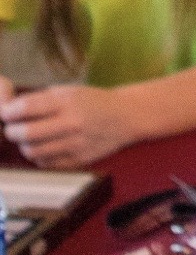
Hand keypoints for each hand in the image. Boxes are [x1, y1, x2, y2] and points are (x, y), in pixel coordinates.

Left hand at [0, 83, 137, 168]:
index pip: (27, 107)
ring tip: (27, 138)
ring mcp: (74, 144)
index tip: (5, 112)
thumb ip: (41, 99)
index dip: (9, 111)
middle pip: (26, 133)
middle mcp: (71, 123)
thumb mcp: (69, 91)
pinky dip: (38, 157)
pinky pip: (46, 163)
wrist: (125, 117)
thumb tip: (9, 108)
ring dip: (24, 145)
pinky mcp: (78, 161)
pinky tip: (43, 147)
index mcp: (68, 100)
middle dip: (12, 131)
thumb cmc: (93, 101)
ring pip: (32, 151)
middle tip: (11, 128)